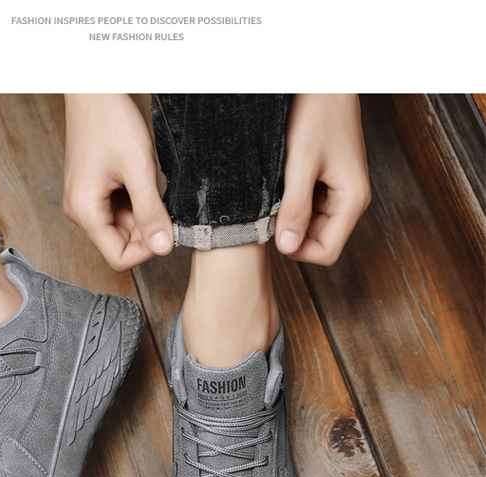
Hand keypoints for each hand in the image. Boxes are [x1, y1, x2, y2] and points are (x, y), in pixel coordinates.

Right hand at [63, 94, 172, 270]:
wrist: (94, 87)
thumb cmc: (110, 120)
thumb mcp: (139, 169)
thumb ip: (151, 212)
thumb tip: (164, 248)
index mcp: (85, 211)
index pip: (118, 258)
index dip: (146, 250)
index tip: (165, 227)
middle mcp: (80, 211)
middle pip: (120, 242)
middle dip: (146, 228)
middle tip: (161, 199)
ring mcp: (85, 200)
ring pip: (122, 226)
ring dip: (142, 212)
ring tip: (148, 182)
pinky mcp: (92, 189)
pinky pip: (118, 208)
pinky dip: (135, 200)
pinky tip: (140, 177)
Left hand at [276, 94, 370, 265]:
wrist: (322, 79)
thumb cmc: (316, 113)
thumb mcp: (300, 163)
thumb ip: (295, 207)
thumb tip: (287, 248)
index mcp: (352, 200)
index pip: (326, 252)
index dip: (296, 250)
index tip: (271, 230)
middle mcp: (349, 200)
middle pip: (317, 241)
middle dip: (291, 231)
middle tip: (267, 208)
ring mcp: (338, 191)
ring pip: (309, 224)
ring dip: (288, 216)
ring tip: (273, 190)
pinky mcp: (326, 181)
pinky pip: (306, 206)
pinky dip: (289, 201)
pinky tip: (278, 182)